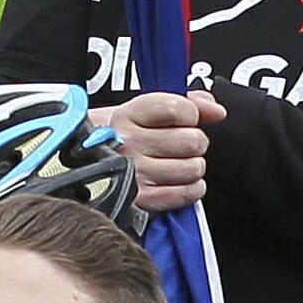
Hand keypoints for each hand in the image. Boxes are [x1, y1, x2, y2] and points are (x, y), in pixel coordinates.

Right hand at [113, 89, 220, 213]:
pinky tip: (181, 182)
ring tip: (179, 164)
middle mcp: (128, 143)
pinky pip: (186, 193)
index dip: (192, 114)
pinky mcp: (141, 200)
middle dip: (196, 142)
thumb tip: (217, 111)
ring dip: (193, 167)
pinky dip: (192, 189)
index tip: (186, 118)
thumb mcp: (145, 111)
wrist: (86, 164)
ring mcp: (134, 173)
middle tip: (184, 145)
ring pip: (193, 168)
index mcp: (128, 114)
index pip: (178, 109)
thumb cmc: (124, 136)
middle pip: (191, 141)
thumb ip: (186, 102)